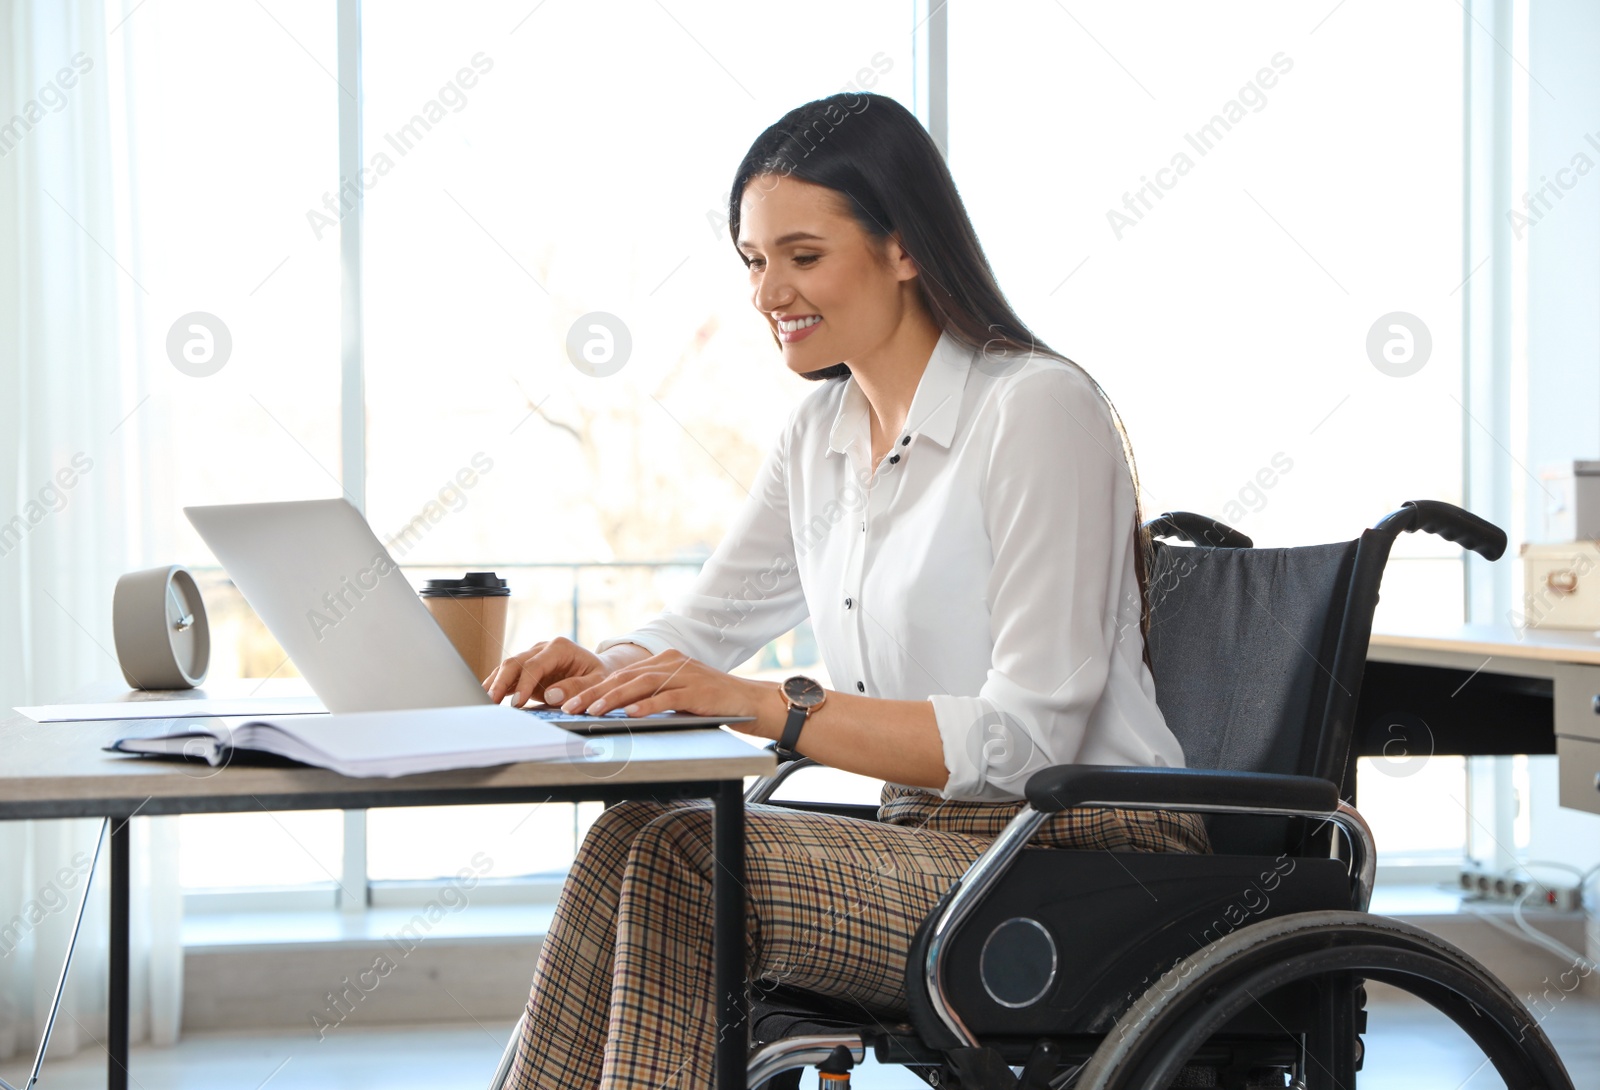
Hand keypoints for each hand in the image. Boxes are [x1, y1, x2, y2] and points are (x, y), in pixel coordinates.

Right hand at [483, 636, 608, 706]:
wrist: (599, 669)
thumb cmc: (600, 675)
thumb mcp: (597, 682)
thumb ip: (577, 688)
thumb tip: (551, 695)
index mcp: (560, 648)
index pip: (535, 665)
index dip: (524, 684)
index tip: (517, 703)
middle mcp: (542, 648)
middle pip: (515, 662)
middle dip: (501, 682)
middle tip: (490, 702)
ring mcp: (532, 656)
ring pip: (507, 667)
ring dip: (494, 684)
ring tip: (483, 702)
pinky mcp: (527, 668)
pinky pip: (508, 675)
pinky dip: (497, 685)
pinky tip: (488, 697)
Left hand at [556, 648, 781, 736]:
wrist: (751, 701)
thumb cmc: (712, 703)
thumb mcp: (677, 694)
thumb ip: (652, 696)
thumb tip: (618, 711)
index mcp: (663, 661)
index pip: (621, 675)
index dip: (593, 687)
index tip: (570, 701)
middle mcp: (671, 662)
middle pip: (625, 678)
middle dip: (593, 693)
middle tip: (569, 707)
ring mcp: (685, 675)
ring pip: (641, 686)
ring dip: (613, 700)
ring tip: (591, 711)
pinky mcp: (698, 691)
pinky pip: (667, 698)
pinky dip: (647, 706)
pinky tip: (630, 714)